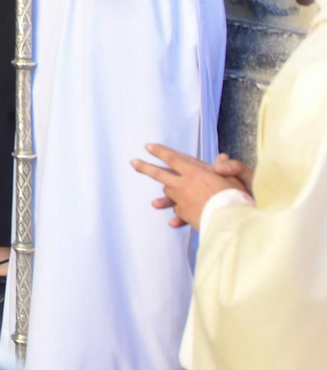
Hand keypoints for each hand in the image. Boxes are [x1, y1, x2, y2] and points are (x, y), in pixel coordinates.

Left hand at [131, 144, 246, 229]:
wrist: (232, 221)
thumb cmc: (236, 197)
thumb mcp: (235, 177)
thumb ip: (227, 166)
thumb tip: (222, 157)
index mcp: (194, 172)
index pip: (173, 158)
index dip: (160, 152)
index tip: (148, 146)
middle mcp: (183, 185)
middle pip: (159, 174)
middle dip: (145, 167)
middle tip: (133, 162)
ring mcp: (181, 200)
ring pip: (167, 193)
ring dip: (164, 197)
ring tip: (155, 203)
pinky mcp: (184, 214)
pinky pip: (177, 213)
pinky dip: (177, 217)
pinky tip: (172, 223)